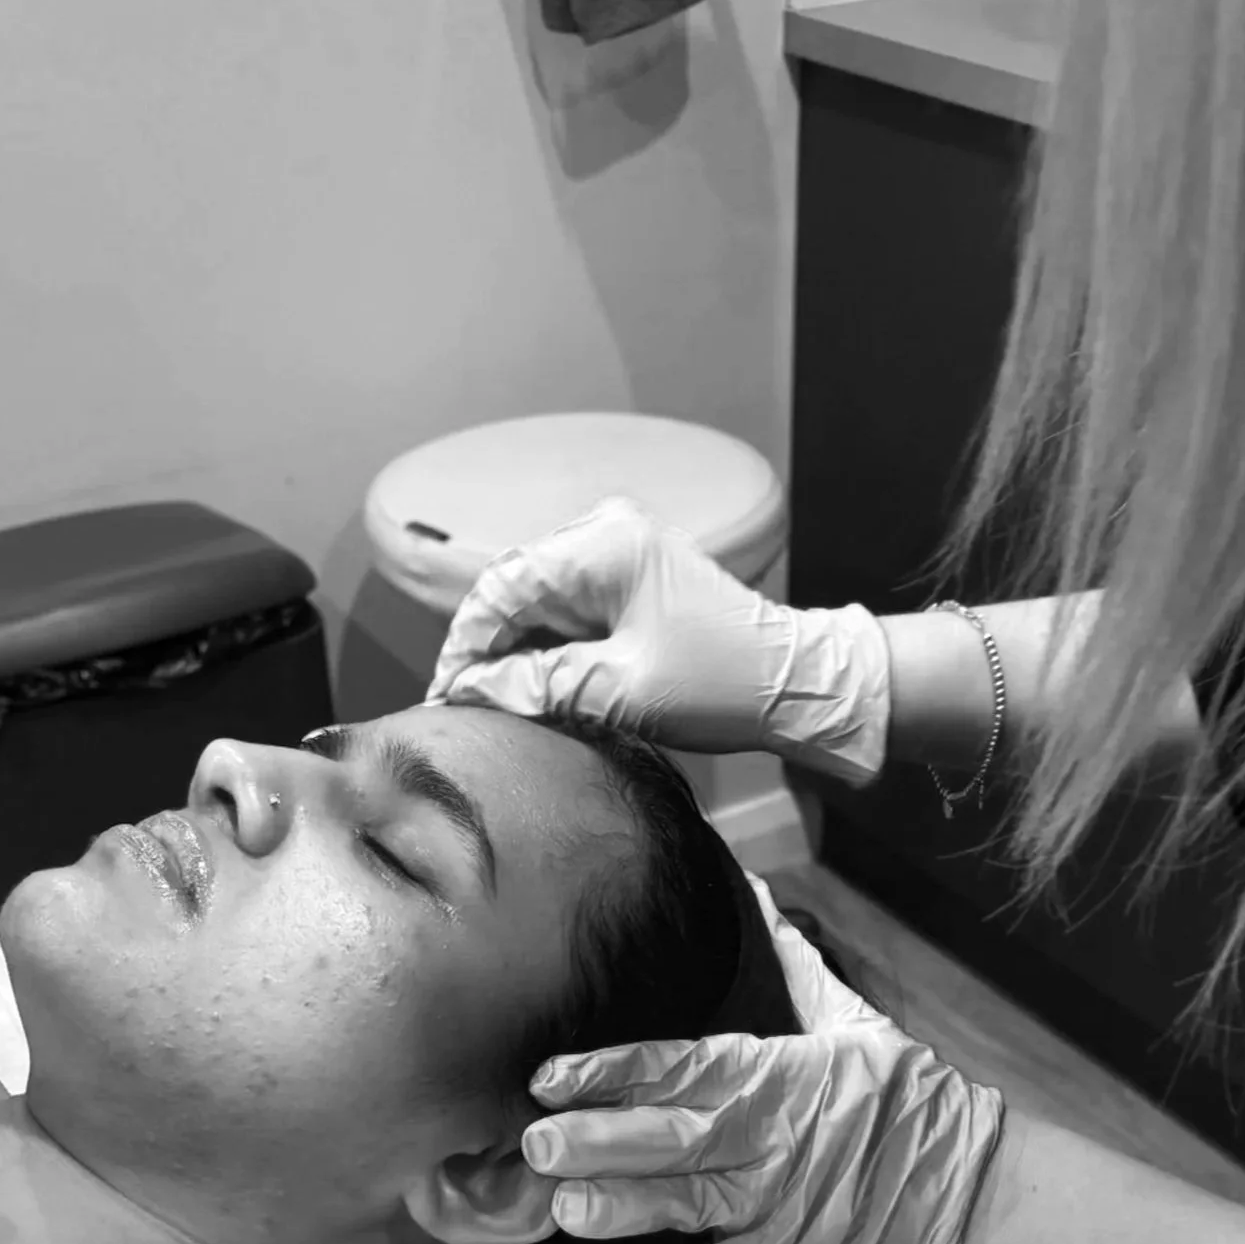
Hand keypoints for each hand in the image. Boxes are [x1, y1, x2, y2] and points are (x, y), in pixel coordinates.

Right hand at [428, 497, 892, 785]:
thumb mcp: (620, 692)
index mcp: (603, 545)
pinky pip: (567, 614)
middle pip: (515, 591)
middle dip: (484, 650)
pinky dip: (545, 653)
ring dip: (513, 655)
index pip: (501, 587)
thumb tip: (470, 691)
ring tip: (489, 707)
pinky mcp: (631, 584)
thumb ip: (538, 686)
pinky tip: (530, 692)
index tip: (444, 696)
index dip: (464, 645)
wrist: (800, 685)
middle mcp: (606, 535)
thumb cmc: (724, 681)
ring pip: (538, 606)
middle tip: (458, 708)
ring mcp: (620, 556)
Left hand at [522, 883, 1005, 1243]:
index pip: (680, 1065)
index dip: (612, 1070)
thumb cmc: (902, 1090)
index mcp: (773, 1071)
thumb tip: (757, 888)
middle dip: (604, 1139)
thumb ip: (792, 962)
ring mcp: (775, 1198)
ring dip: (628, 1208)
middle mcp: (766, 1133)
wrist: (967, 1176)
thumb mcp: (852, 1016)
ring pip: (690, 1203)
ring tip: (566, 1213)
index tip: (548, 1076)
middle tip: (536, 1144)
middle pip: (674, 1135)